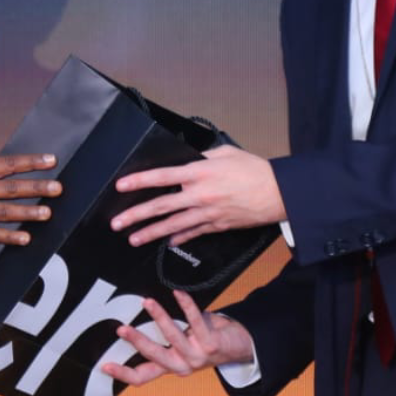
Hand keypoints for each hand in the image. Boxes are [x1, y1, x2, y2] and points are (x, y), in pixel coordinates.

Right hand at [0, 153, 60, 245]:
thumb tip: (12, 169)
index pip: (7, 163)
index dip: (31, 161)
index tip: (51, 160)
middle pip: (10, 187)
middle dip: (36, 187)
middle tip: (57, 188)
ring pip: (4, 211)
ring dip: (28, 212)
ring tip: (47, 213)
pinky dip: (9, 236)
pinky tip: (25, 237)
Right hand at [102, 291, 253, 385]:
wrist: (238, 347)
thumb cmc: (203, 341)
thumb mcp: (180, 346)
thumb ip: (162, 339)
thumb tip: (135, 317)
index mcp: (170, 367)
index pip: (142, 376)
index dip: (123, 373)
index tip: (104, 365)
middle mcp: (181, 365)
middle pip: (154, 356)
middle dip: (137, 342)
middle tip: (121, 329)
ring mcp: (196, 356)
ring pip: (173, 337)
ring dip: (158, 318)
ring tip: (147, 302)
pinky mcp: (211, 344)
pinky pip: (195, 321)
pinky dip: (186, 305)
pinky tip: (178, 293)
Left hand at [109, 144, 284, 245]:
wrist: (278, 193)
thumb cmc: (255, 170)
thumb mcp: (227, 153)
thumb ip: (204, 156)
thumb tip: (190, 158)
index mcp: (200, 172)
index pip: (162, 177)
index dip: (140, 181)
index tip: (121, 186)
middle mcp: (200, 195)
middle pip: (161, 206)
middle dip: (136, 215)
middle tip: (117, 223)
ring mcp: (207, 213)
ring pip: (172, 225)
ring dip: (151, 232)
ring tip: (133, 238)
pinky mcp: (217, 225)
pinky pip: (193, 233)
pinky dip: (178, 237)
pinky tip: (167, 241)